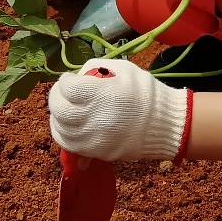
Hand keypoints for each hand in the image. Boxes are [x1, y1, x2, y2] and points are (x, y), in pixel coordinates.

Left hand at [48, 60, 188, 160]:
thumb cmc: (145, 92)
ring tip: (64, 109)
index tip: (69, 78)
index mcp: (102, 94)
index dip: (65, 81)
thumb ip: (96, 68)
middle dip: (55, 98)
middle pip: (59, 109)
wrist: (165, 124)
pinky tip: (69, 126)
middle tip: (61, 92)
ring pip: (60, 130)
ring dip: (57, 117)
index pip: (67, 88)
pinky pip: (70, 146)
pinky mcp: (97, 152)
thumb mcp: (124, 68)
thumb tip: (76, 76)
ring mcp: (94, 138)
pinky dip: (64, 134)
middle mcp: (95, 117)